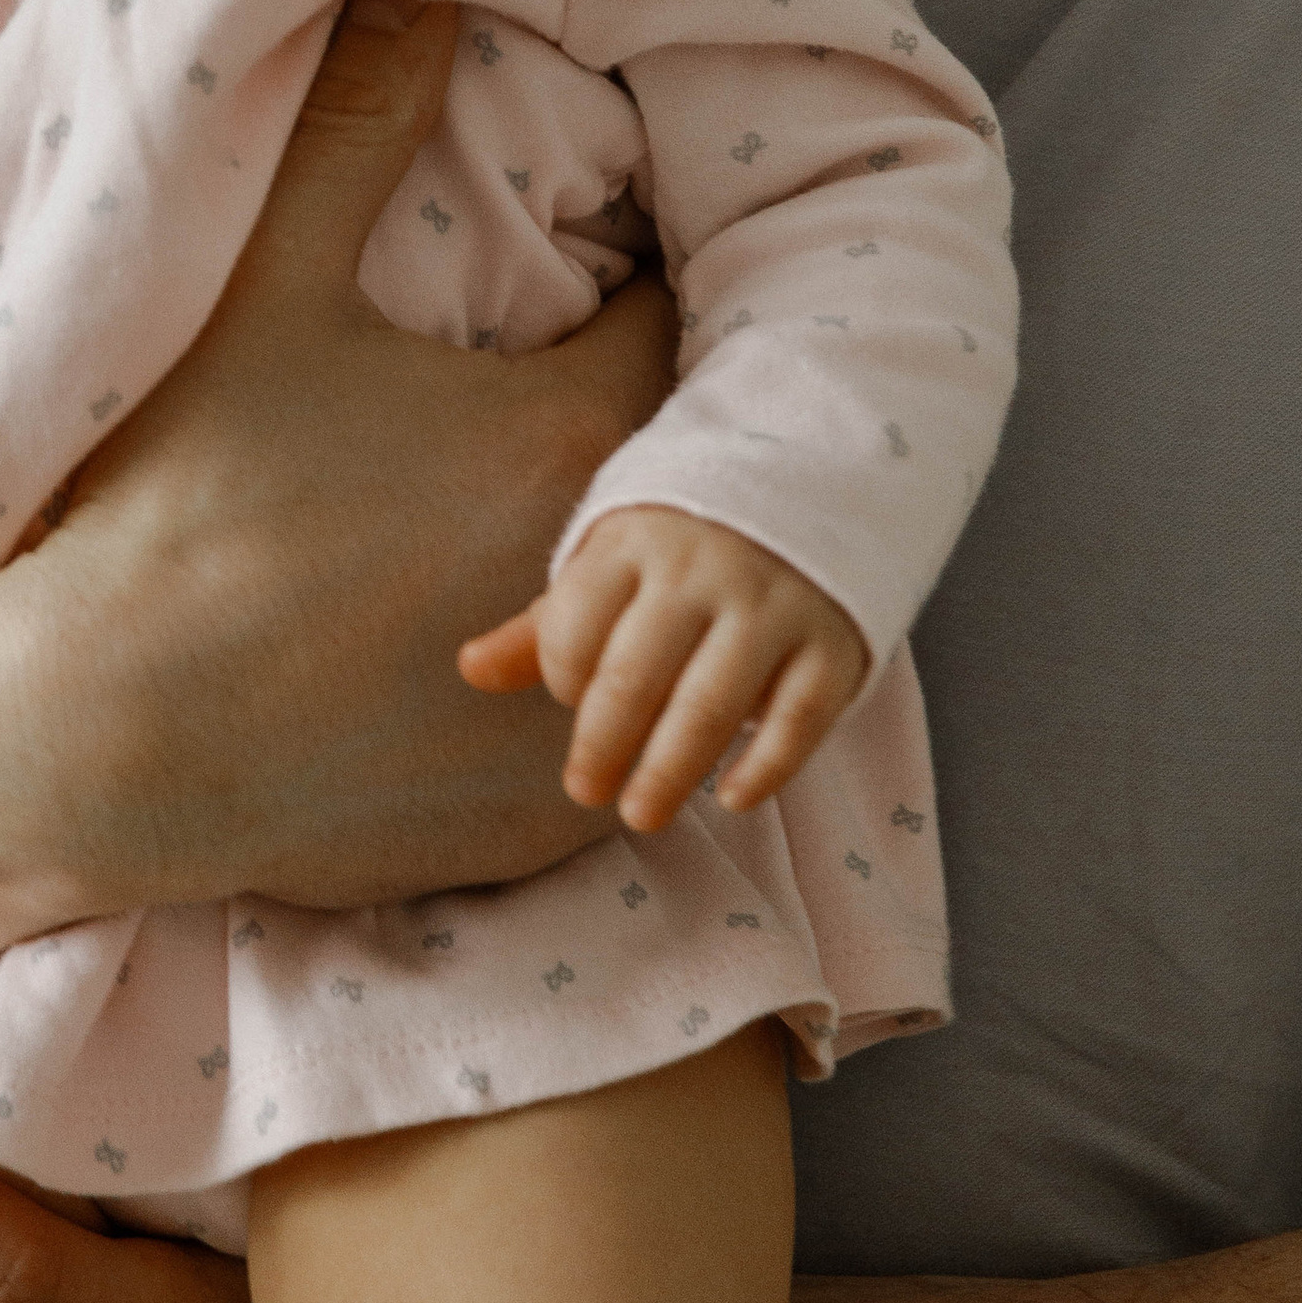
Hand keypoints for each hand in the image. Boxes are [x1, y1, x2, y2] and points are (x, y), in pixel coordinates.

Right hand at [1, 0, 685, 909]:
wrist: (92, 741)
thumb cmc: (176, 504)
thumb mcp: (259, 290)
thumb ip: (352, 128)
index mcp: (569, 437)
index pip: (682, 328)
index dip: (639, 291)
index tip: (590, 281)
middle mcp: (610, 584)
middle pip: (681, 479)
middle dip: (637, 436)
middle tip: (538, 408)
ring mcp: (580, 725)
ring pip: (644, 623)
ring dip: (601, 574)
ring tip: (501, 541)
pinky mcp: (530, 828)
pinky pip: (588, 745)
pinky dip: (550, 705)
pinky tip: (457, 667)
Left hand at [458, 505, 866, 828]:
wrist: (812, 488)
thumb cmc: (685, 548)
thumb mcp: (613, 566)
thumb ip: (547, 625)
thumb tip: (468, 670)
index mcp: (635, 543)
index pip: (576, 626)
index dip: (564, 678)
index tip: (571, 703)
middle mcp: (705, 569)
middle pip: (636, 674)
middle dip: (602, 744)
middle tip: (585, 792)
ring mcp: (774, 604)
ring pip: (712, 703)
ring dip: (670, 770)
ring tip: (640, 814)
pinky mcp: (832, 642)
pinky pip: (799, 717)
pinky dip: (766, 765)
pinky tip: (731, 798)